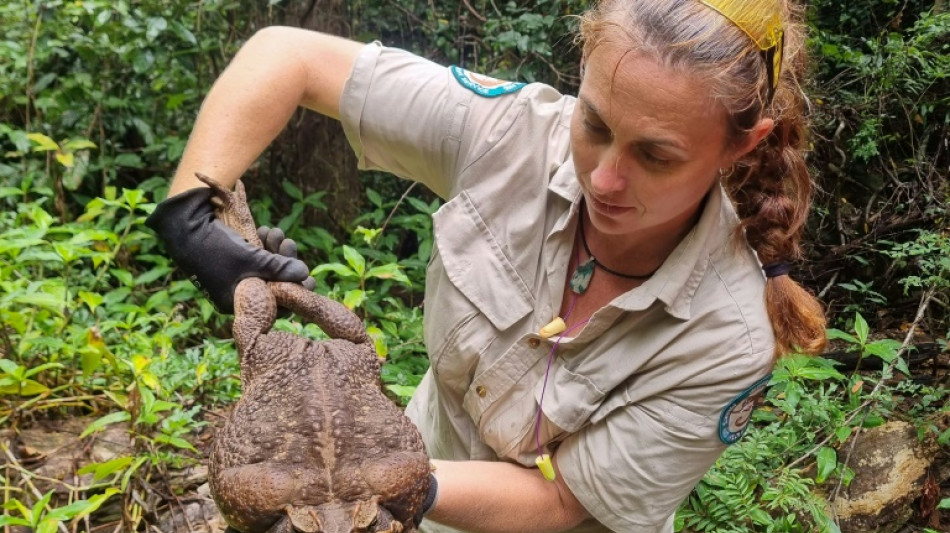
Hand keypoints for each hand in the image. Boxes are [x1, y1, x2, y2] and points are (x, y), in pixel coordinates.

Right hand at [145, 187, 311, 312]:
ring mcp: (234, 276)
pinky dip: (263, 246)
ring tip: (276, 232)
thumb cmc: (216, 248)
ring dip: (275, 250)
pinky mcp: (233, 261)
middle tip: (290, 244)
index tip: (311, 279)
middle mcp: (236, 293)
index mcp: (237, 303)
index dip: (294, 291)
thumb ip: (279, 268)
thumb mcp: (252, 260)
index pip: (274, 306)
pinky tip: (266, 231)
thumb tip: (305, 274)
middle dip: (285, 263)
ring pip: (266, 268)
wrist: (183, 226)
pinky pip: (256, 259)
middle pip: (272, 284)